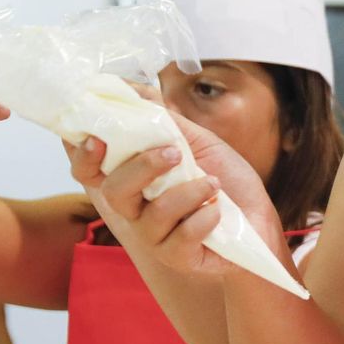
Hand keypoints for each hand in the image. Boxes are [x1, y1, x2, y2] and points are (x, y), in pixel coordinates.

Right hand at [65, 111, 279, 277]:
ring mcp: (155, 238)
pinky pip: (182, 237)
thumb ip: (164, 120)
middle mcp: (136, 211)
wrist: (260, 220)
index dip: (83, 157)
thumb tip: (131, 86)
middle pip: (113, 193)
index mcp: (133, 181)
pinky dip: (204, 217)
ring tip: (212, 183)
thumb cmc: (226, 181)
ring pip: (151, 215)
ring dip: (186, 193)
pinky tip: (218, 211)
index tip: (96, 138)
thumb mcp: (199, 142)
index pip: (89, 173)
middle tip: (175, 154)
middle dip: (142, 168)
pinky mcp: (179, 257)